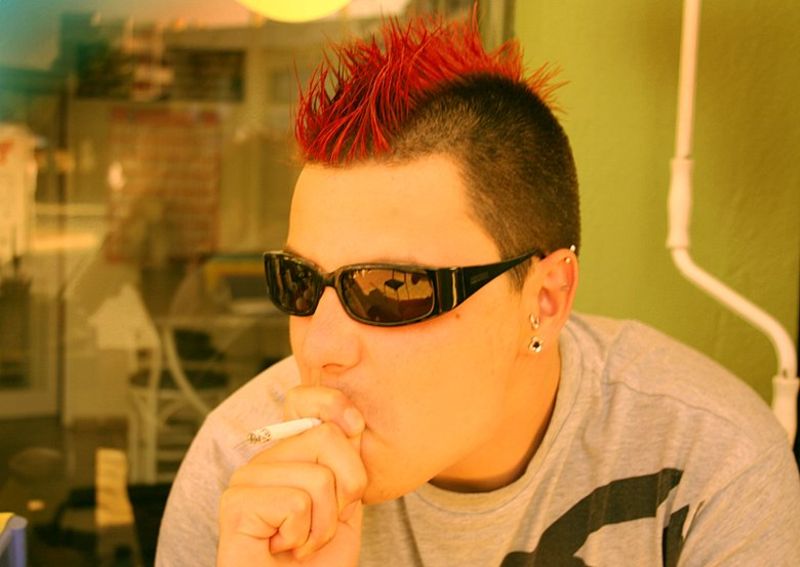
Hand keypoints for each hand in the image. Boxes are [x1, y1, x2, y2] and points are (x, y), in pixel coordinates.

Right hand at [218, 387, 366, 565]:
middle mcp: (264, 460)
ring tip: (301, 542)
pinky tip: (281, 547)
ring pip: (319, 477)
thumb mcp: (344, 503)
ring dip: (323, 525)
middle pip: (328, 437)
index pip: (304, 400)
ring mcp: (246, 479)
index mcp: (289, 454)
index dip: (333, 402)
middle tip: (322, 524)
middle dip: (346, 492)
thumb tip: (350, 420)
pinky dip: (301, 537)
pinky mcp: (236, 503)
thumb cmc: (318, 561)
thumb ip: (346, 461)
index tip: (355, 426)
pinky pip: (296, 503)